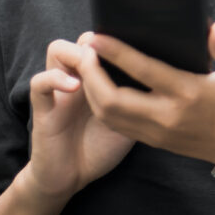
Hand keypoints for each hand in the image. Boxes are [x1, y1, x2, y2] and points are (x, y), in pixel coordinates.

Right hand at [23, 36, 134, 200]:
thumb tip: (175, 80)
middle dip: (96, 38)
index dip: (117, 37)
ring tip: (91, 62)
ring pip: (57, 50)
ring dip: (76, 52)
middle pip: (82, 40)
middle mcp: (79, 78)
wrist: (70, 177)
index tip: (135, 38)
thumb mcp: (130, 119)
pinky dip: (55, 78)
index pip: (105, 42)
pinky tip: (75, 85)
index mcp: (100, 78)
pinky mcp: (43, 108)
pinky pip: (40, 83)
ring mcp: (59, 90)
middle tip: (110, 47)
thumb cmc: (103, 147)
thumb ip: (142, 98)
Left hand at [77, 21, 214, 175]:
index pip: (143, 71)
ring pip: (108, 115)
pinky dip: (101, 106)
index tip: (97, 37)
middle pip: (112, 99)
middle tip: (84, 52)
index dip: (116, 53)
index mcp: (188, 93)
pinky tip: (98, 88)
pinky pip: (116, 124)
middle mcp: (167, 115)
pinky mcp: (153, 140)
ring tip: (86, 67)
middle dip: (91, 75)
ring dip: (91, 91)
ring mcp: (157, 131)